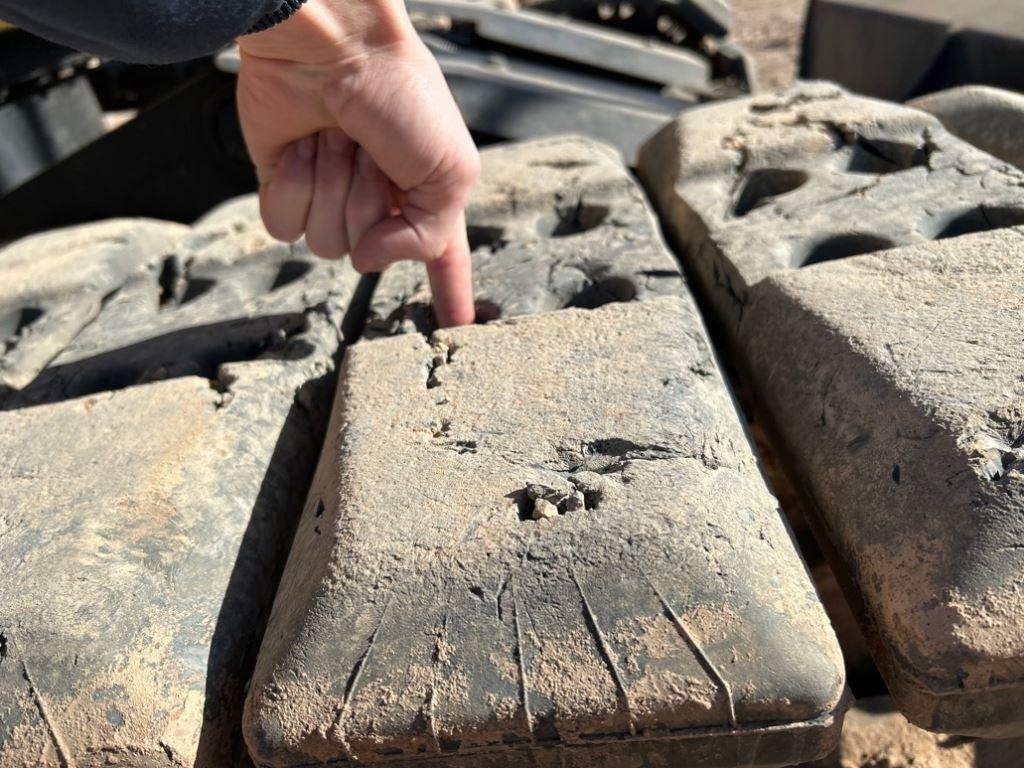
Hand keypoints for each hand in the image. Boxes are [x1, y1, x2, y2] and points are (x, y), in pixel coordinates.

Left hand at [236, 0, 478, 325]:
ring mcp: (329, 191)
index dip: (451, 293)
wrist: (335, 46)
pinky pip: (283, 226)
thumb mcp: (452, 171)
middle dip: (369, 201)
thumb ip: (429, 237)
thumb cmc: (402, 96)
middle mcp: (377, 199)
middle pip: (368, 253)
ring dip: (332, 188)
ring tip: (338, 139)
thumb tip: (366, 262)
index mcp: (426, 194)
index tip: (458, 327)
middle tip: (374, 151)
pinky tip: (302, 148)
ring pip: (323, 243)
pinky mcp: (284, 180)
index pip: (444, 257)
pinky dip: (293, 187)